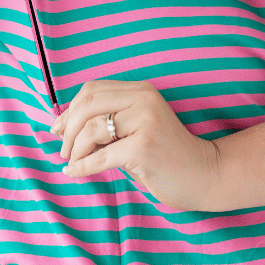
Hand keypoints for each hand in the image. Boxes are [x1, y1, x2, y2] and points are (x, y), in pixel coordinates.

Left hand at [50, 79, 223, 212]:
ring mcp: (144, 122)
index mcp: (141, 91)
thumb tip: (64, 126)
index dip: (70, 109)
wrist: (206, 174)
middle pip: (88, 105)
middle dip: (67, 128)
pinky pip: (100, 156)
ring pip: (91, 130)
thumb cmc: (166, 155)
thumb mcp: (138, 128)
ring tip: (72, 162)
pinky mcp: (142, 148)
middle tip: (63, 149)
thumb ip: (110, 120)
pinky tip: (73, 172)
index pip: (92, 90)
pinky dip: (82, 166)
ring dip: (75, 149)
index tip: (58, 128)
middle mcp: (143, 100)